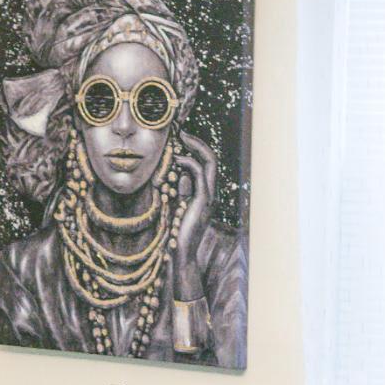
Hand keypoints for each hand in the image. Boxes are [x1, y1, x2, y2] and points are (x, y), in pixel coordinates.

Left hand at [171, 130, 216, 302]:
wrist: (180, 252)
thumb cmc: (174, 231)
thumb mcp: (175, 205)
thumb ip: (178, 189)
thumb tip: (172, 173)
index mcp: (206, 193)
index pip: (206, 163)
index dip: (196, 148)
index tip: (180, 138)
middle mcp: (211, 192)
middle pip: (211, 158)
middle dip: (196, 142)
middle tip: (180, 132)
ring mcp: (209, 196)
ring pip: (209, 162)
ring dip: (193, 147)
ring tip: (179, 140)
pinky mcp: (203, 200)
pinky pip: (198, 173)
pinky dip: (188, 162)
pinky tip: (176, 160)